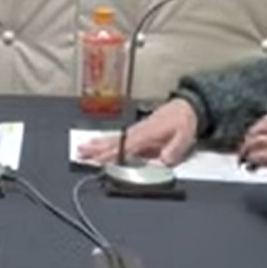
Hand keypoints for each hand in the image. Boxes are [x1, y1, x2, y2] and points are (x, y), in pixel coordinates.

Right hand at [76, 99, 198, 165]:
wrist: (186, 107)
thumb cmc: (184, 122)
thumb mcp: (184, 136)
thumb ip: (174, 149)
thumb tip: (163, 160)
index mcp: (147, 134)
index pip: (125, 146)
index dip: (111, 154)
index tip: (97, 159)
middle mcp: (138, 131)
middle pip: (113, 141)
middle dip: (96, 148)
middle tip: (80, 152)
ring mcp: (136, 131)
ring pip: (113, 138)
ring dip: (97, 143)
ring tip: (82, 146)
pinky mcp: (137, 131)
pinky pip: (117, 137)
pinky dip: (105, 139)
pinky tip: (97, 142)